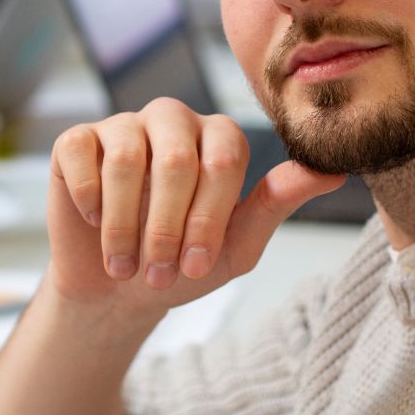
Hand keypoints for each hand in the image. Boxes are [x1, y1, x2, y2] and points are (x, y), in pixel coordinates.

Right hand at [47, 97, 343, 314]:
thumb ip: (279, 202)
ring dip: (126, 225)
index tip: (197, 268)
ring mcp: (126, 125)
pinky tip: (93, 221)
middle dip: (167, 228)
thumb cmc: (184, 264)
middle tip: (159, 273)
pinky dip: (87, 198)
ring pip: (127, 159)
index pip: (224, 160)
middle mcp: (176, 120)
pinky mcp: (78, 139)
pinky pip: (80, 153)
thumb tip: (336, 171)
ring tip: (126, 264)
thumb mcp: (237, 244)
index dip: (208, 218)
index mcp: (222, 138)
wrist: (117, 293)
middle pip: (176, 159)